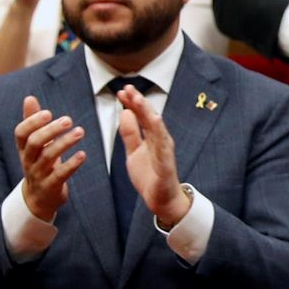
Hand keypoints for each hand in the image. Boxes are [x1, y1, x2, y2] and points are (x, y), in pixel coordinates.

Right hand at [16, 94, 86, 222]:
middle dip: (50, 130)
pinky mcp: (51, 186)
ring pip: (48, 157)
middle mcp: (28, 160)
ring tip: (80, 131)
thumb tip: (29, 98)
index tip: (48, 112)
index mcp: (23, 149)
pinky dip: (72, 164)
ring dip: (65, 143)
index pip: (21, 133)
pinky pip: (60, 175)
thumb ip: (32, 122)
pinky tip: (83, 154)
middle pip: (34, 143)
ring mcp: (39, 174)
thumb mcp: (33, 145)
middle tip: (68, 119)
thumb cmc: (39, 164)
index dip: (32, 122)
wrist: (38, 199)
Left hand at [115, 84, 190, 226]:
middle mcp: (161, 141)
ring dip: (148, 113)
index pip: (141, 116)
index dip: (132, 103)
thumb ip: (130, 134)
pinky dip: (159, 134)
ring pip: (157, 129)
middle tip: (129, 88)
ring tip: (139, 100)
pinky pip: (162, 148)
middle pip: (150, 118)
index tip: (122, 91)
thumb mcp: (133, 152)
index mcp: (152, 137)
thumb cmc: (150, 176)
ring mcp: (165, 152)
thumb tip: (125, 113)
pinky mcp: (166, 165)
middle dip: (140, 103)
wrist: (162, 200)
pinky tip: (155, 122)